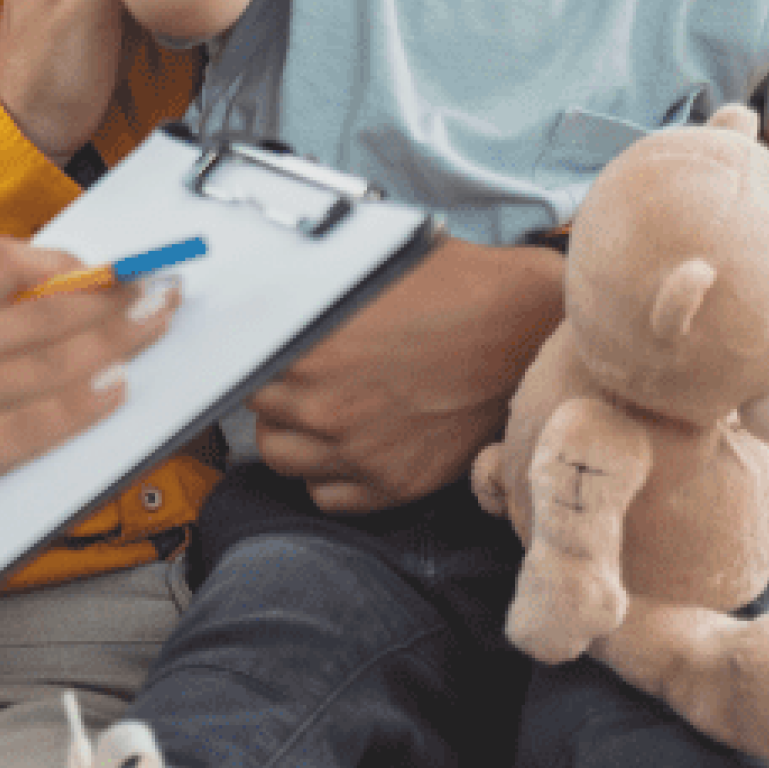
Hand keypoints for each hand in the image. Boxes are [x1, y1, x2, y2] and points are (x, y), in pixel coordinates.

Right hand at [0, 238, 180, 621]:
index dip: (58, 261)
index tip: (94, 264)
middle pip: (44, 309)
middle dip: (114, 296)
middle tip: (160, 285)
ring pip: (52, 358)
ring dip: (118, 339)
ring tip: (159, 325)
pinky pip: (35, 426)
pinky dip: (83, 407)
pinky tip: (116, 396)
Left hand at [248, 238, 564, 510]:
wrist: (528, 330)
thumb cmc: (456, 288)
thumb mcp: (369, 271)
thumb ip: (312, 297)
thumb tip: (272, 292)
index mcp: (307, 350)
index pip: (239, 369)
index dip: (254, 360)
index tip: (263, 357)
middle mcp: (323, 408)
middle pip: (258, 416)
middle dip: (277, 396)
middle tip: (304, 379)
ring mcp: (358, 453)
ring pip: (286, 460)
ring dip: (298, 437)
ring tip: (327, 411)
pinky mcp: (393, 484)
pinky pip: (329, 497)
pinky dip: (333, 476)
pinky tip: (354, 444)